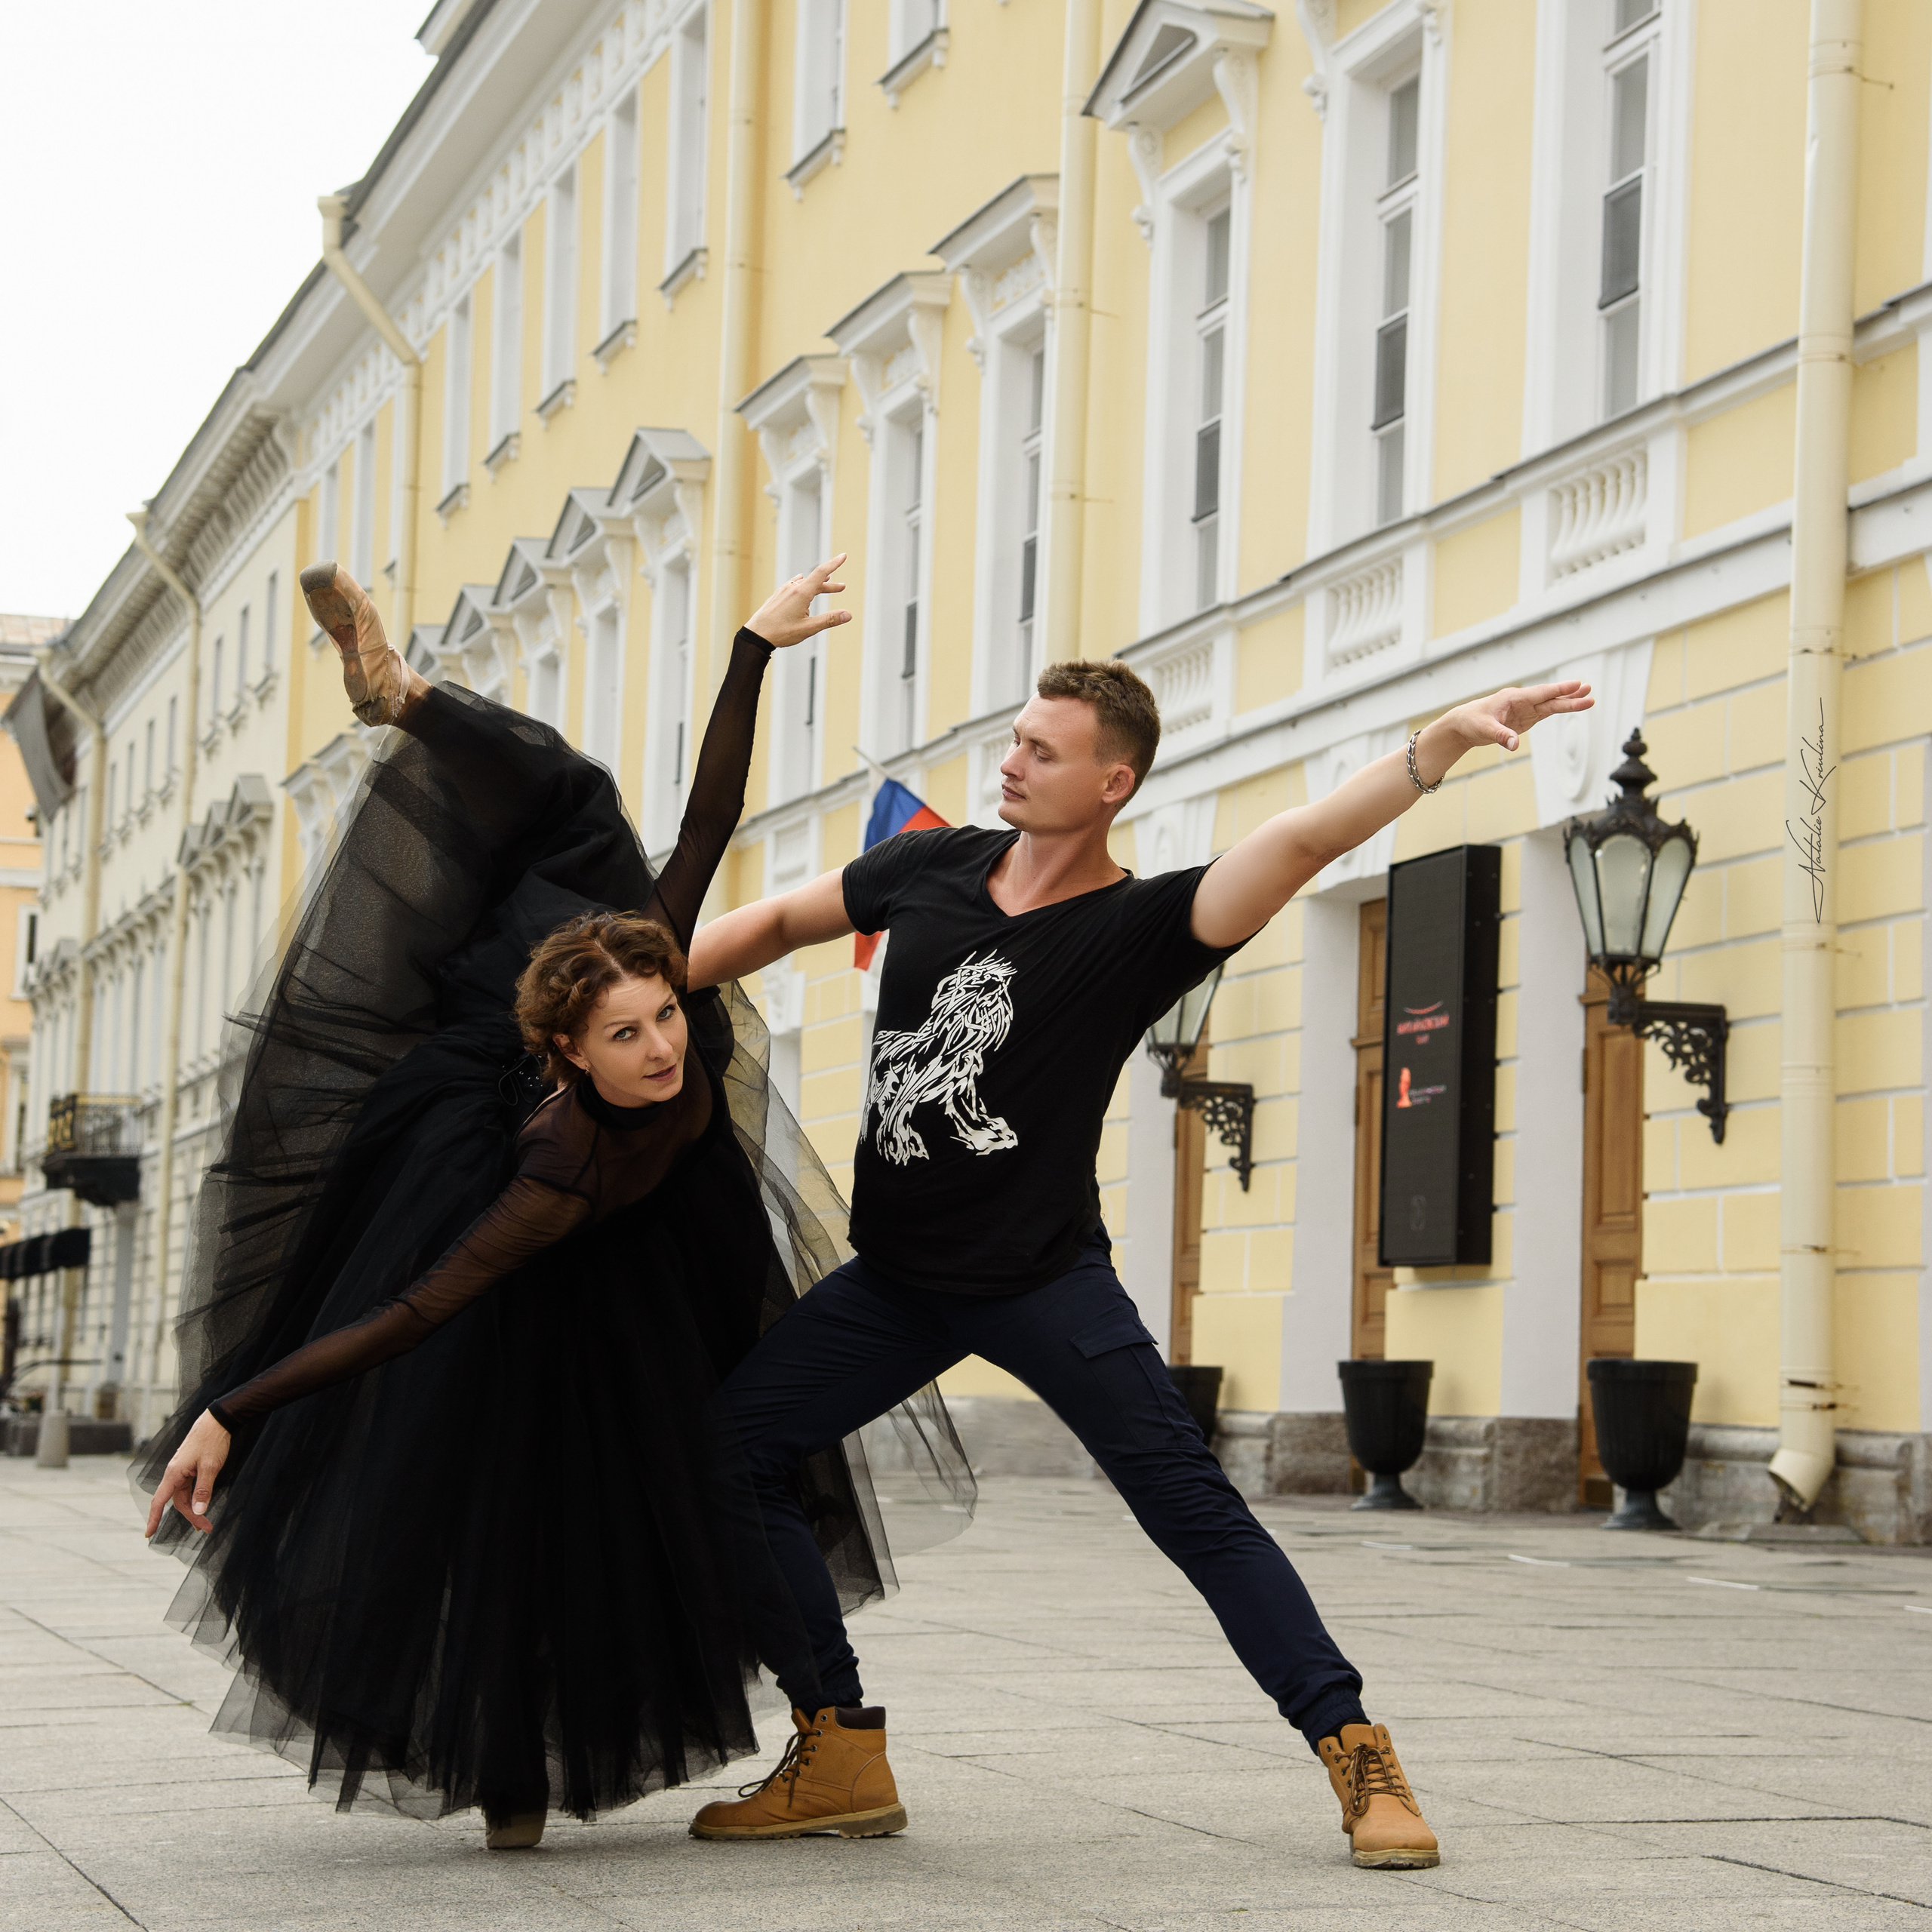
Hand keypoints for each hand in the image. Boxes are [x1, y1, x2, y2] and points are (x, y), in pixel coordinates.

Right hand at [144, 1410, 230, 1537]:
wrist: (217, 1421)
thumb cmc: (212, 1441)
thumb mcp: (210, 1467)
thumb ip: (203, 1489)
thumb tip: (198, 1511)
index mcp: (174, 1473)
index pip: (159, 1501)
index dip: (153, 1518)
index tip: (148, 1535)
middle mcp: (175, 1473)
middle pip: (177, 1501)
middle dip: (191, 1516)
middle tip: (205, 1528)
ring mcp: (182, 1470)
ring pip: (184, 1495)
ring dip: (194, 1508)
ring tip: (205, 1522)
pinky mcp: (190, 1467)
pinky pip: (189, 1487)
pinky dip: (195, 1498)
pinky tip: (202, 1504)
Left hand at [745, 553, 852, 649]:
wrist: (757, 635)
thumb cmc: (781, 632)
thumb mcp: (809, 628)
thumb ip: (829, 620)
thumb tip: (848, 615)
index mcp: (801, 593)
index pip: (821, 572)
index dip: (834, 563)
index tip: (843, 556)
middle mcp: (792, 588)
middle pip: (815, 581)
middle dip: (829, 584)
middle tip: (841, 587)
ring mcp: (783, 591)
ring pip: (803, 584)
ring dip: (816, 586)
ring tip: (823, 588)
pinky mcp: (777, 595)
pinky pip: (793, 585)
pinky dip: (803, 586)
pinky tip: (800, 584)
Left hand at [1421, 680, 1593, 782]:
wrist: (1463, 724)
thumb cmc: (1472, 721)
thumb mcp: (1484, 729)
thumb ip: (1500, 736)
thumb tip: (1514, 745)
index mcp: (1513, 698)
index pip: (1541, 693)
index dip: (1559, 690)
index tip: (1576, 685)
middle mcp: (1522, 701)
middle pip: (1550, 698)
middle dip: (1570, 695)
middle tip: (1590, 691)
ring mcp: (1525, 709)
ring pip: (1551, 704)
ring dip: (1569, 702)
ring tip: (1589, 699)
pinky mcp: (1525, 718)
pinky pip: (1545, 712)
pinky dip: (1559, 709)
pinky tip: (1573, 706)